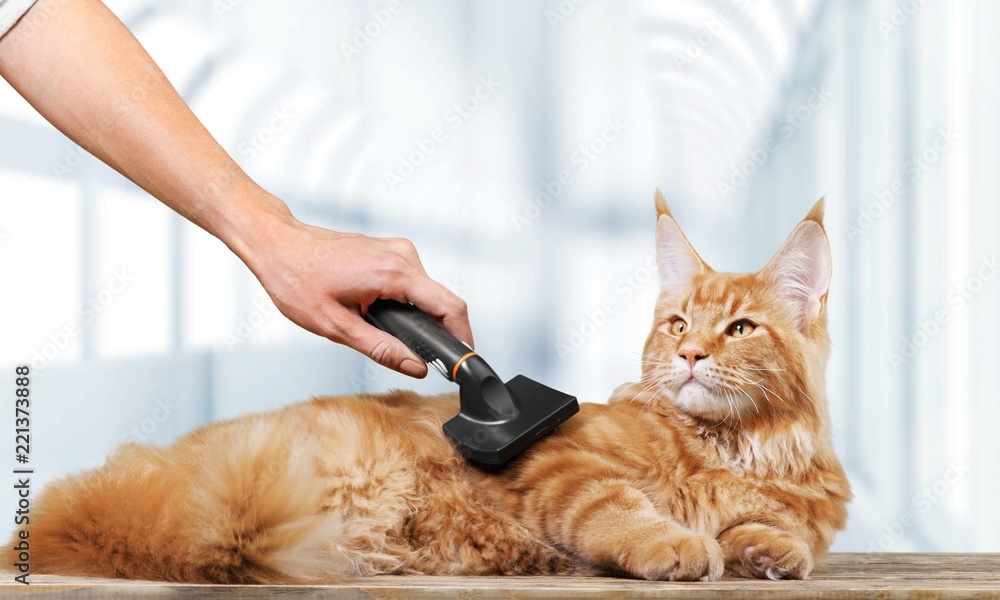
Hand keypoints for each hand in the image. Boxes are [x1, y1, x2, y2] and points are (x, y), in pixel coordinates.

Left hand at [235, 206, 472, 377]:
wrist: (277, 244)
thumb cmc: (297, 279)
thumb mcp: (337, 327)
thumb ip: (382, 349)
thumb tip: (415, 367)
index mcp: (395, 273)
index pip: (449, 307)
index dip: (463, 338)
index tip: (462, 362)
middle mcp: (403, 256)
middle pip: (442, 300)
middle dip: (440, 332)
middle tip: (425, 360)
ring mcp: (398, 250)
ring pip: (427, 292)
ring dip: (420, 318)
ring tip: (389, 334)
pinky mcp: (391, 251)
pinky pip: (413, 282)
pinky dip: (408, 303)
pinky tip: (382, 315)